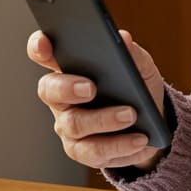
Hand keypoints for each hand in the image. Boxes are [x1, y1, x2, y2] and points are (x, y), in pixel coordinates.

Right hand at [28, 29, 168, 171]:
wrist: (151, 124)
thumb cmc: (138, 88)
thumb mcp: (141, 67)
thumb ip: (132, 53)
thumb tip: (124, 39)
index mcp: (70, 68)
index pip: (44, 54)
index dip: (39, 47)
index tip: (45, 44)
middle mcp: (61, 97)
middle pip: (49, 90)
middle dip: (67, 88)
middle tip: (91, 88)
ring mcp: (68, 125)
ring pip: (74, 124)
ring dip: (104, 119)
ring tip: (131, 114)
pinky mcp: (82, 151)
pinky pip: (94, 151)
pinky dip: (119, 145)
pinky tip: (139, 139)